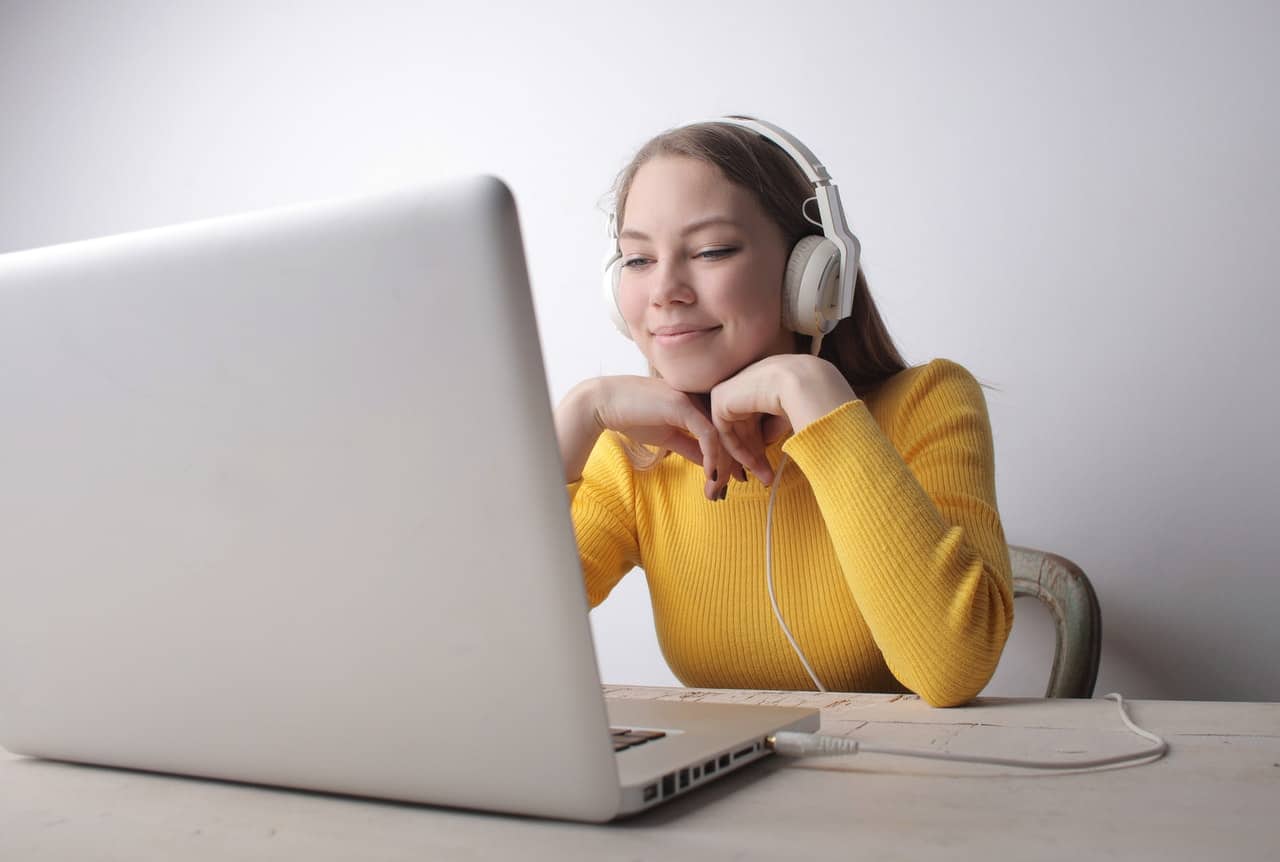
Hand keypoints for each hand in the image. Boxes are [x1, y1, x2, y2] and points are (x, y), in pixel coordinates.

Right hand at [558, 376, 742, 499]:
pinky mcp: (683, 404)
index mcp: (699, 399)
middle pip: (729, 429)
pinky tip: (711, 476)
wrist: (603, 404)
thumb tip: (710, 466)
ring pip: (722, 433)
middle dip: (739, 458)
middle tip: (741, 483)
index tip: (737, 475)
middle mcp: (701, 394)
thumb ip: (691, 448)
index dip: (734, 452)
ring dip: (725, 463)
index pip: (725, 427)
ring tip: (721, 487)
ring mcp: (693, 397)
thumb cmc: (633, 416)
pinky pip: (708, 434)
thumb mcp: (669, 437)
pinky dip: (712, 457)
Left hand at [708, 354, 857, 484]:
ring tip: (763, 478)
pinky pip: (725, 433)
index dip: (760, 446)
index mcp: (760, 380)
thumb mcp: (788, 414)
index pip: (754, 419)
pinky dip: (738, 452)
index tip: (769, 469)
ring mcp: (730, 388)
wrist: (805, 384)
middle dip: (753, 457)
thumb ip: (774, 425)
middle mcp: (744, 382)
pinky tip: (753, 465)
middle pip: (742, 428)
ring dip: (747, 459)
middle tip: (765, 478)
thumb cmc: (808, 396)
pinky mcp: (720, 398)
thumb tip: (766, 441)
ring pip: (732, 433)